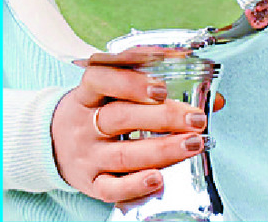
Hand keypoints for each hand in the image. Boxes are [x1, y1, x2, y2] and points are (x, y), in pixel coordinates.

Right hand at [51, 48, 209, 206]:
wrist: (52, 142)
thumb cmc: (99, 108)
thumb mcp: (116, 91)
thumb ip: (159, 88)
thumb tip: (216, 100)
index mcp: (89, 93)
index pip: (101, 79)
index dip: (131, 82)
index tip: (162, 87)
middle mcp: (85, 123)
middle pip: (120, 118)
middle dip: (164, 117)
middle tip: (197, 118)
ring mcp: (86, 155)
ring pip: (122, 154)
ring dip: (162, 150)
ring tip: (194, 144)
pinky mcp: (88, 182)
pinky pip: (110, 188)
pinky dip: (135, 186)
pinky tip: (159, 178)